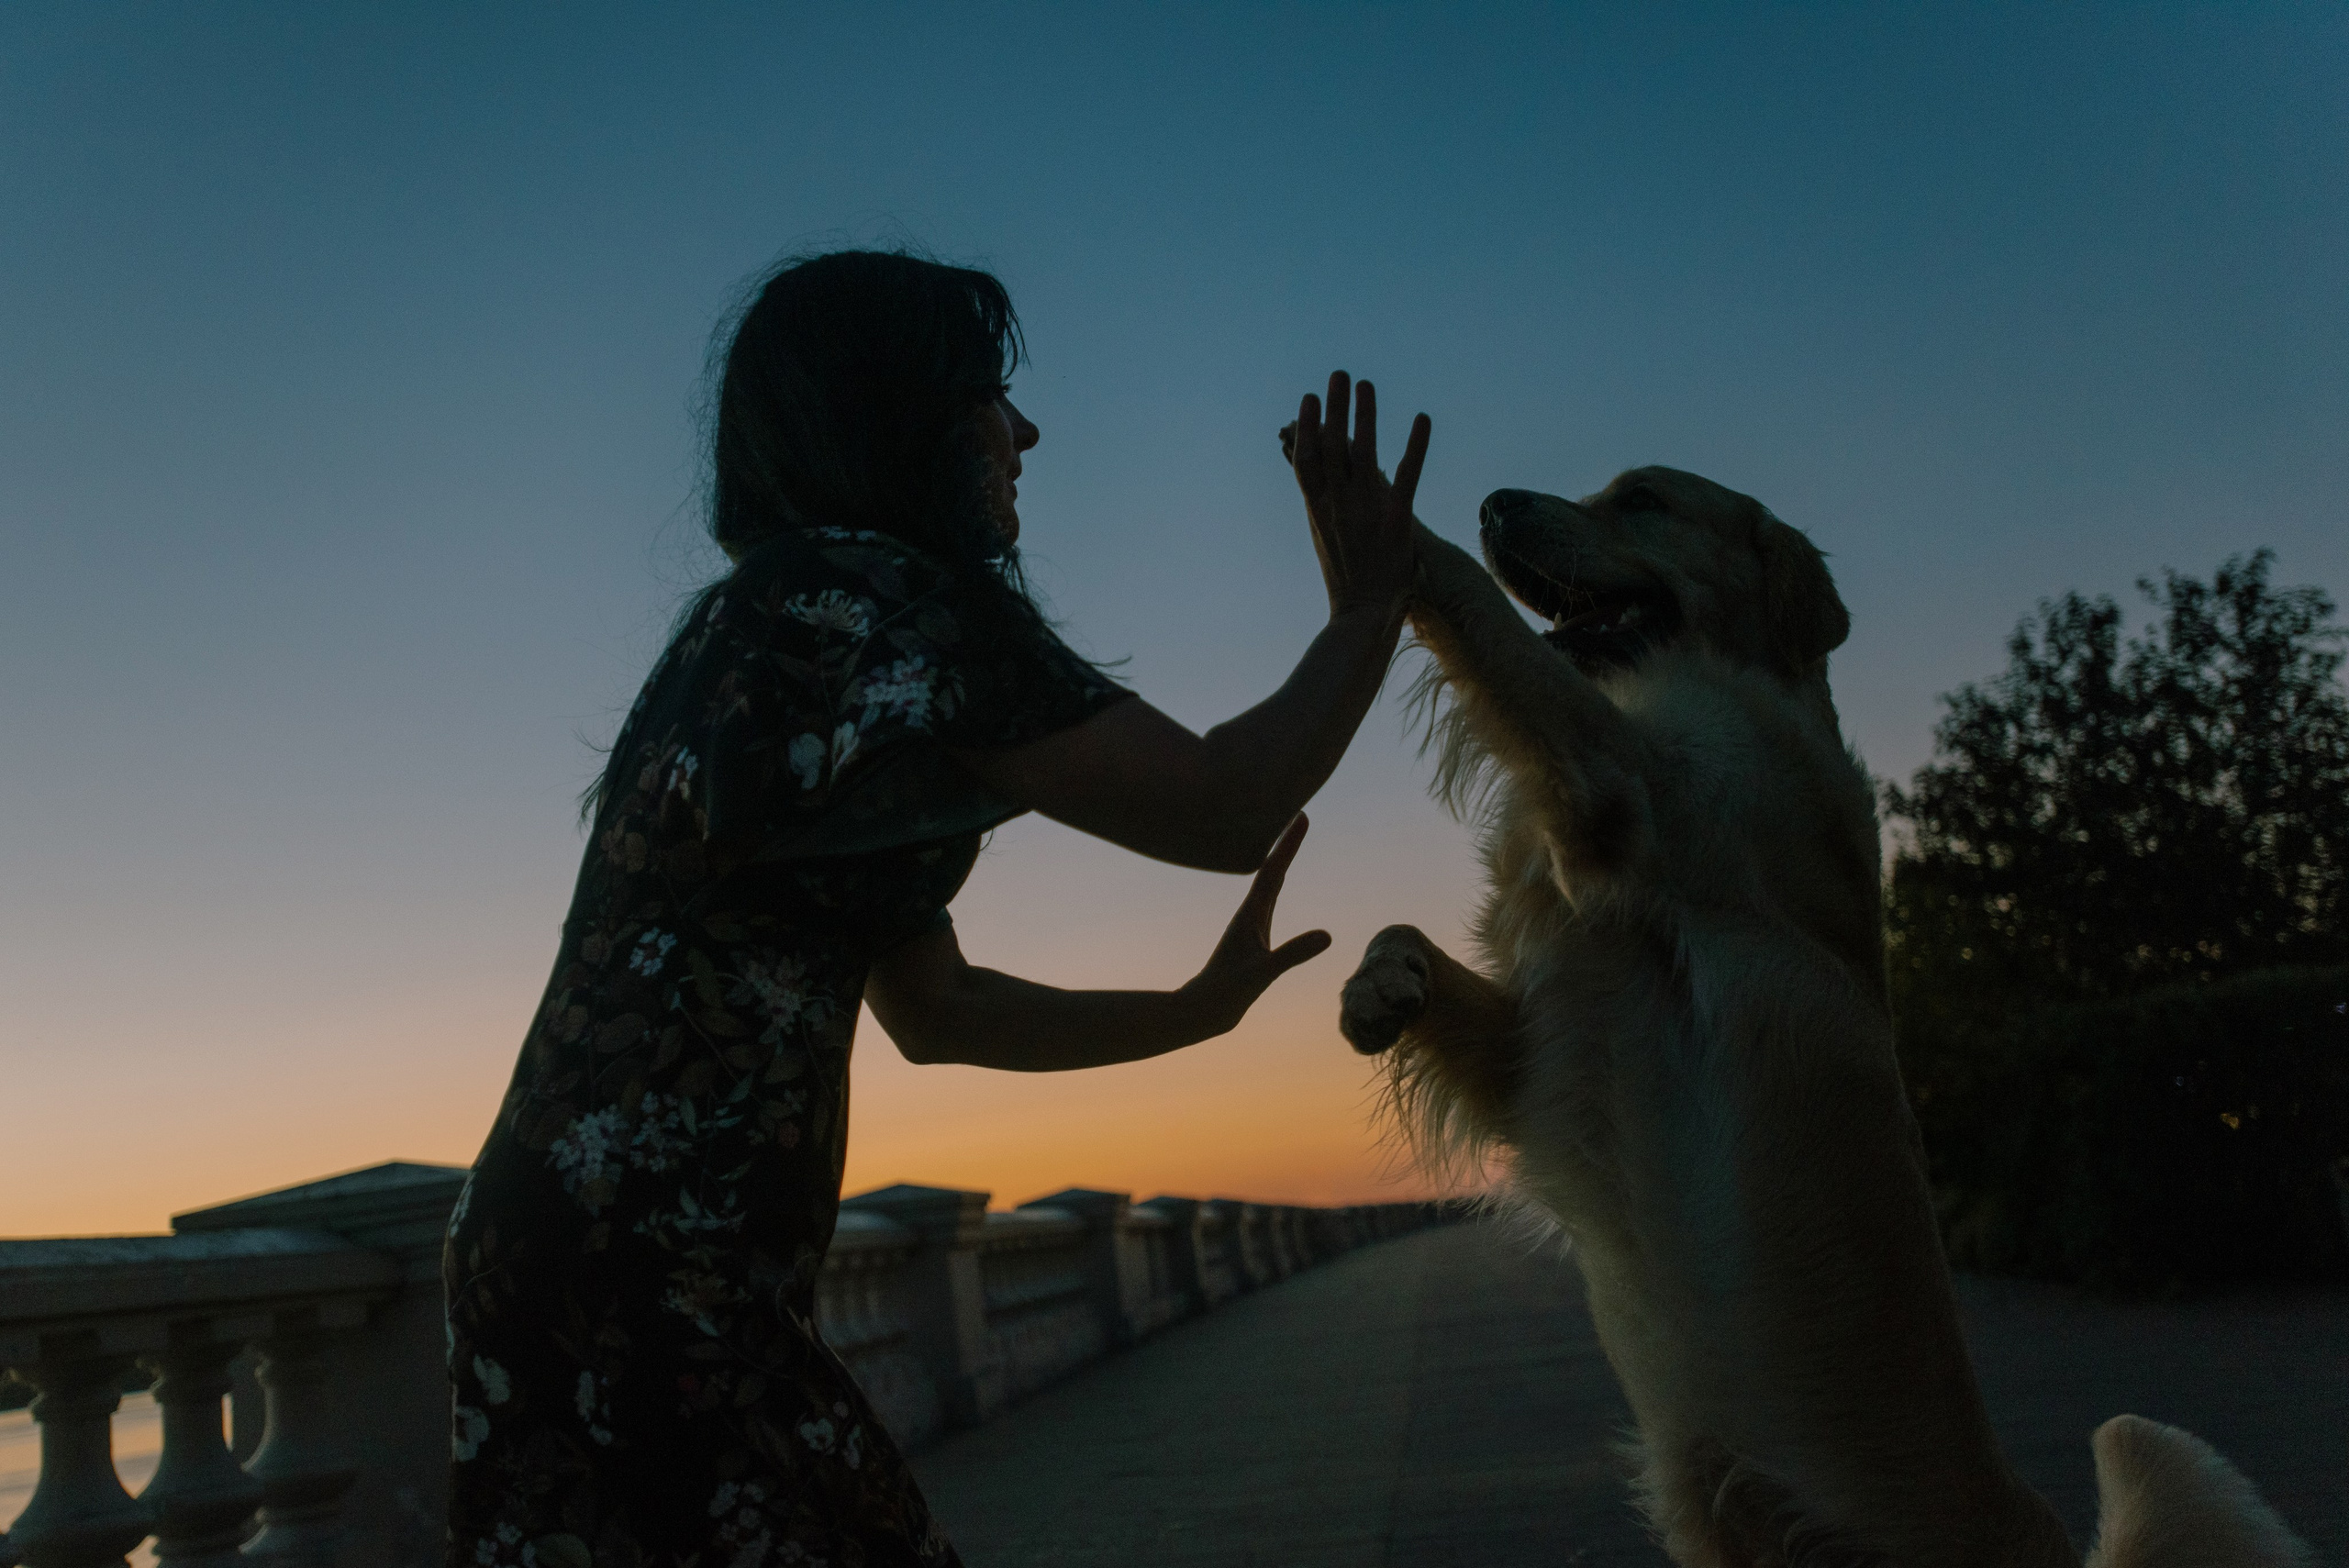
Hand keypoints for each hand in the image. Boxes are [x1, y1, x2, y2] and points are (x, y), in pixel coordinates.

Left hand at [1181, 815, 1331, 1034]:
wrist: (1203, 1010)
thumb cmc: (1227, 992)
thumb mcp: (1264, 972)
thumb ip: (1293, 953)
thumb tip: (1327, 936)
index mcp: (1251, 914)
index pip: (1274, 870)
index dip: (1289, 843)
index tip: (1302, 815)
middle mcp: (1250, 914)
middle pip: (1272, 869)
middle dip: (1287, 843)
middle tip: (1300, 817)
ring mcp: (1250, 924)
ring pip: (1268, 882)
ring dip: (1281, 859)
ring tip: (1290, 841)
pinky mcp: (1252, 937)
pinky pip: (1268, 899)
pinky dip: (1277, 883)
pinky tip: (1277, 885)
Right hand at [1284, 371, 1430, 622]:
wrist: (1361, 615)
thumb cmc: (1346, 579)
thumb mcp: (1324, 537)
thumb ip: (1324, 507)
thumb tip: (1319, 485)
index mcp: (1318, 509)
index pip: (1307, 458)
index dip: (1307, 426)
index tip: (1309, 398)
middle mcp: (1338, 505)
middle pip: (1332, 446)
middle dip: (1334, 407)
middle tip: (1338, 374)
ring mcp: (1366, 511)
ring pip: (1363, 452)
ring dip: (1365, 414)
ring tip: (1365, 384)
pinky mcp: (1397, 520)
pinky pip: (1407, 475)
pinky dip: (1416, 445)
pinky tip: (1422, 418)